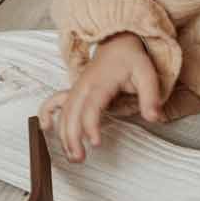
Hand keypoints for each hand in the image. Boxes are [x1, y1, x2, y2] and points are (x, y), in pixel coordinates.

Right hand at [38, 32, 161, 162]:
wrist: (117, 42)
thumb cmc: (131, 59)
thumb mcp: (147, 75)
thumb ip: (150, 97)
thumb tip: (154, 118)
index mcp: (99, 83)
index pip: (90, 107)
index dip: (90, 126)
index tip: (96, 143)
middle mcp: (83, 86)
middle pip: (71, 114)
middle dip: (72, 137)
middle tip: (80, 158)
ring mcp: (75, 88)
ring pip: (63, 113)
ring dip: (63, 134)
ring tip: (72, 155)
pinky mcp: (73, 91)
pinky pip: (54, 102)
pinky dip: (46, 113)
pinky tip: (45, 128)